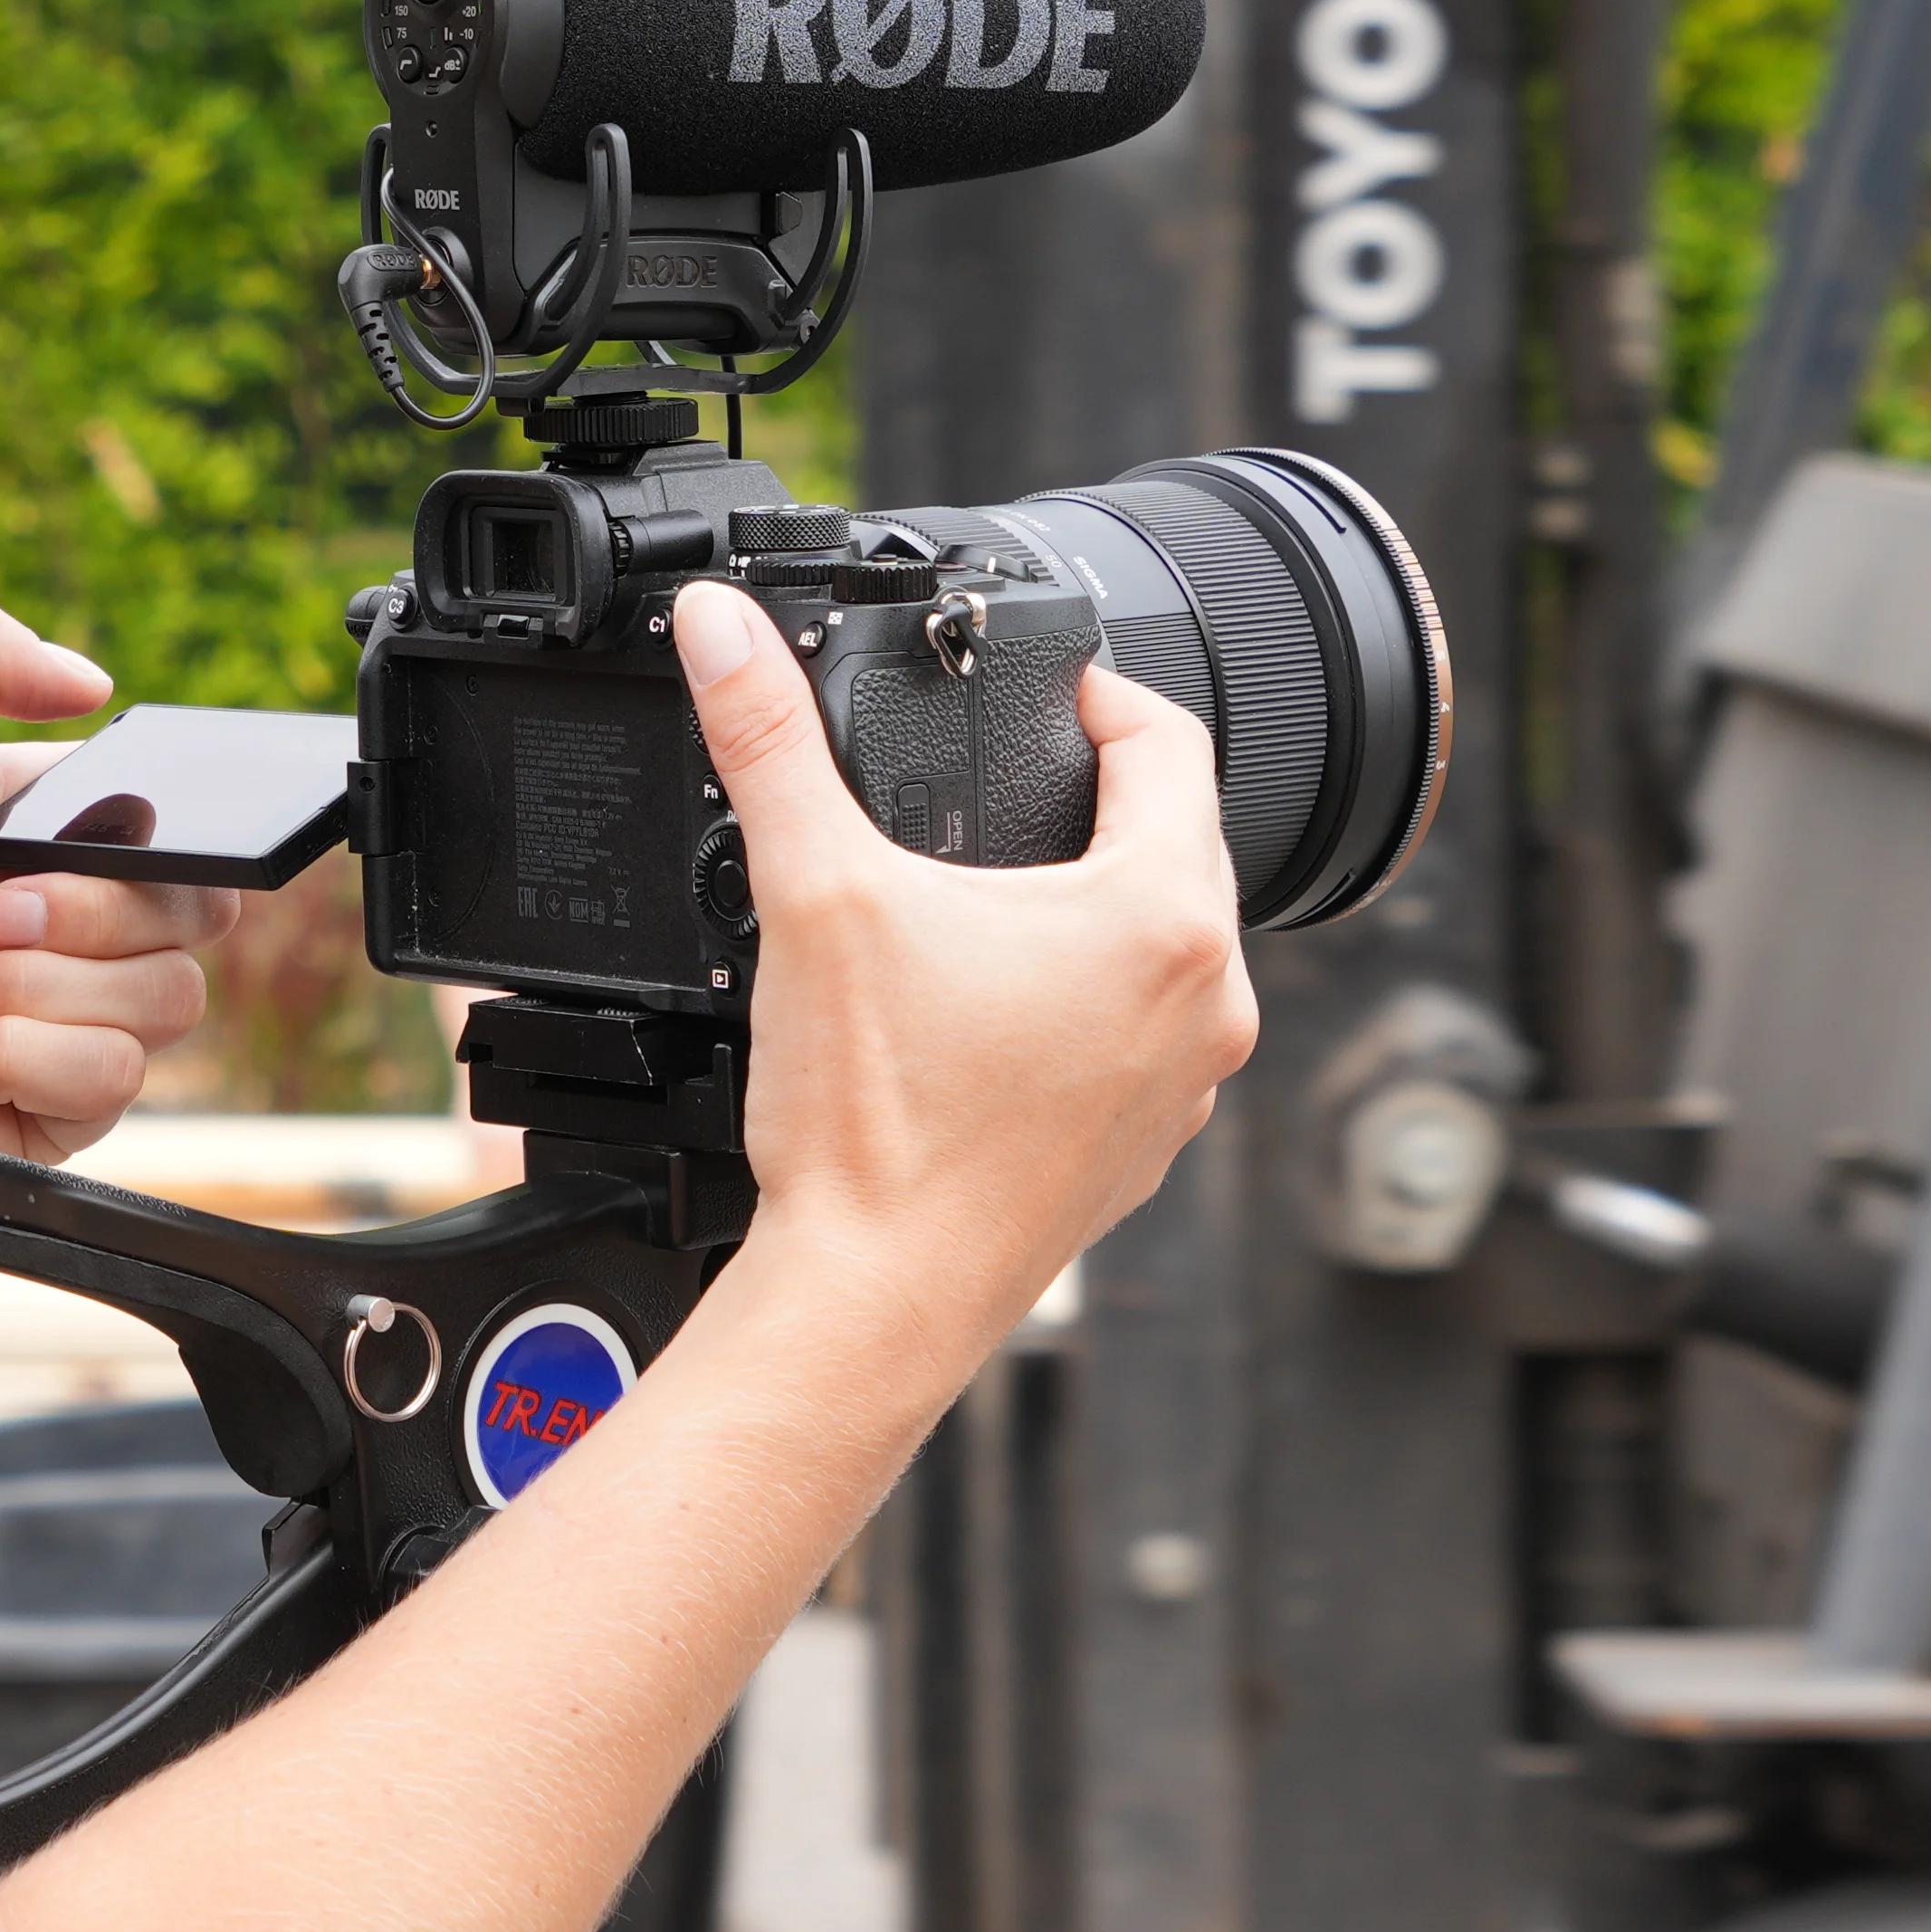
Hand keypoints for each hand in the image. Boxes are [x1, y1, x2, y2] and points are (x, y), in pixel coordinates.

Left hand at [0, 597, 237, 1166]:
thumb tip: (93, 682)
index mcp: (35, 842)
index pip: (167, 832)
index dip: (154, 836)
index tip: (74, 843)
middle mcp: (59, 931)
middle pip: (193, 912)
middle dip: (89, 913)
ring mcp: (60, 1022)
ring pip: (168, 997)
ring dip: (41, 990)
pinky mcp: (51, 1109)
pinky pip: (117, 1077)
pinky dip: (27, 1059)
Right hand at [668, 581, 1252, 1344]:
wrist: (868, 1304)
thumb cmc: (874, 1127)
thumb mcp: (815, 890)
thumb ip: (768, 739)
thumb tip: (722, 627)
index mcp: (1160, 917)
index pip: (1168, 741)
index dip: (1096, 695)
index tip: (1042, 692)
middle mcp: (1208, 1002)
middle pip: (1175, 840)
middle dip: (1092, 797)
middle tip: (1002, 777)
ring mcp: (1185, 1085)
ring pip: (1161, 943)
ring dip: (1093, 903)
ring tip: (988, 892)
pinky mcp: (1143, 1148)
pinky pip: (1138, 1034)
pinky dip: (1081, 1000)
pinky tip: (987, 1008)